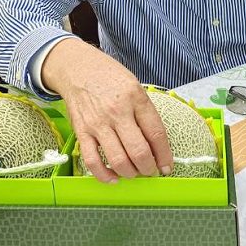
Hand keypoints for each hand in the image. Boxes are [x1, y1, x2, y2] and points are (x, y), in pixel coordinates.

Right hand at [41, 38, 172, 183]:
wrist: (77, 68)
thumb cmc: (109, 77)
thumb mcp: (135, 86)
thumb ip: (145, 113)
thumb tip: (157, 144)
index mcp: (135, 97)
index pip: (156, 133)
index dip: (165, 155)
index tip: (167, 166)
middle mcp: (117, 111)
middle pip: (139, 152)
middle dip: (149, 168)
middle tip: (151, 171)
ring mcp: (98, 123)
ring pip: (118, 160)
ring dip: (131, 173)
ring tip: (135, 172)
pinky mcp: (81, 131)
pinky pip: (92, 161)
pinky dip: (104, 175)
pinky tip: (113, 177)